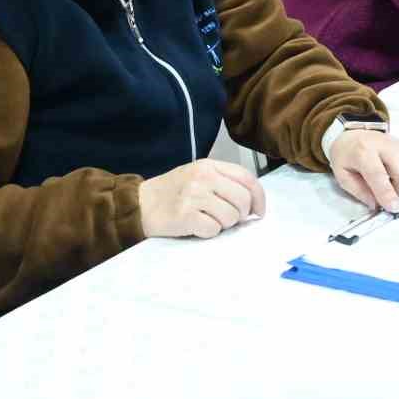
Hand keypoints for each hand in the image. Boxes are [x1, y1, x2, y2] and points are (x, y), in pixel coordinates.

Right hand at [137, 158, 265, 238]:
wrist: (139, 204)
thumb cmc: (173, 192)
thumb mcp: (198, 176)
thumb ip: (224, 182)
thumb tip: (252, 203)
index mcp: (209, 165)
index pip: (247, 178)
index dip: (259, 198)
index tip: (258, 212)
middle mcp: (203, 177)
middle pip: (242, 200)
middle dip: (240, 215)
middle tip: (228, 219)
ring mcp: (194, 196)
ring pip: (230, 217)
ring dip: (223, 225)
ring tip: (207, 220)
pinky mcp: (185, 216)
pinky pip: (213, 229)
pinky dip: (207, 232)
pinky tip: (196, 226)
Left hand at [329, 128, 398, 212]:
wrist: (352, 136)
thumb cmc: (347, 155)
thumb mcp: (342, 175)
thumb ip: (359, 192)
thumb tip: (377, 205)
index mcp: (363, 151)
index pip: (379, 174)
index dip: (387, 194)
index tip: (394, 208)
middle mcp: (384, 145)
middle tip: (391, 197)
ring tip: (397, 187)